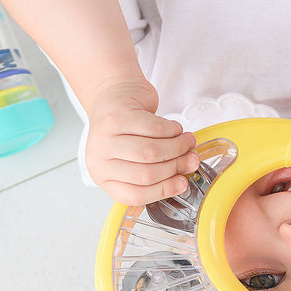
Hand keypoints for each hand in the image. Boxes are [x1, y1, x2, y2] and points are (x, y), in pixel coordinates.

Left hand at [85, 80, 200, 204]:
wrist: (111, 95)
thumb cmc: (124, 129)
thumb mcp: (132, 159)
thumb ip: (152, 172)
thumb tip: (182, 179)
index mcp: (103, 177)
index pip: (135, 195)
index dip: (164, 190)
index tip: (183, 183)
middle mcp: (99, 160)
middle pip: (146, 174)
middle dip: (175, 167)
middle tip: (191, 160)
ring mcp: (104, 137)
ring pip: (151, 152)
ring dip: (177, 148)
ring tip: (187, 143)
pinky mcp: (115, 116)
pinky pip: (152, 129)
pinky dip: (171, 130)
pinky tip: (176, 129)